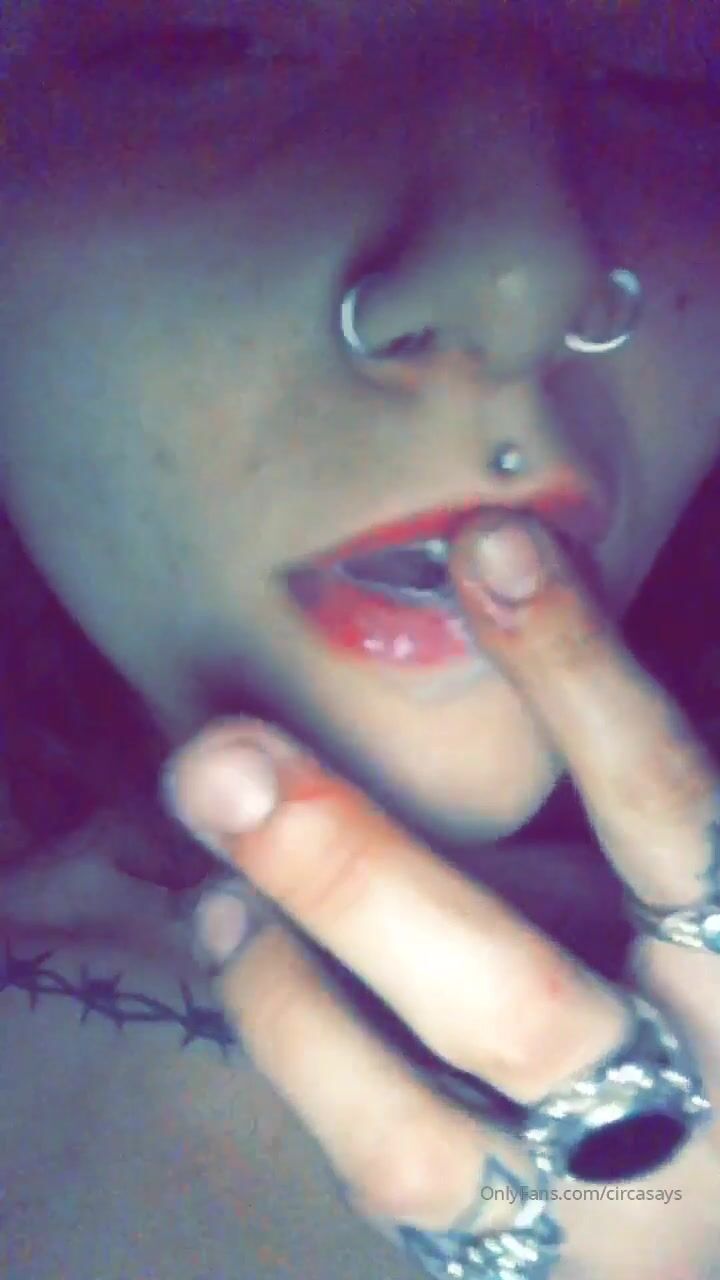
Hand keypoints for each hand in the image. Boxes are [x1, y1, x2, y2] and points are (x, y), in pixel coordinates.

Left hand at [163, 515, 719, 1279]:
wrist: (692, 1182)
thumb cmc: (656, 989)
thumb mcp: (636, 889)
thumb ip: (579, 797)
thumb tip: (470, 605)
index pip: (668, 810)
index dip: (581, 672)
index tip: (488, 542)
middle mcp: (688, 1111)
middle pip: (512, 1008)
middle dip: (352, 873)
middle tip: (217, 760)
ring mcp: (591, 1222)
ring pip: (411, 1145)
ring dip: (284, 996)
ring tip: (215, 887)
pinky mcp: (508, 1276)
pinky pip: (375, 1178)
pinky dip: (293, 1050)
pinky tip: (242, 946)